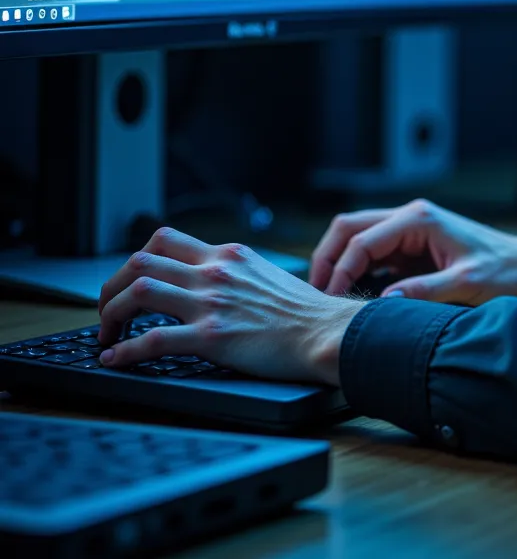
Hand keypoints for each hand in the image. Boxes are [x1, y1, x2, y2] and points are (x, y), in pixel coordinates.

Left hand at [97, 226, 362, 384]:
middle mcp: (215, 271)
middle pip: (142, 260)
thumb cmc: (305, 313)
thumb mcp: (267, 275)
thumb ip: (237, 274)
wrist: (327, 332)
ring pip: (140, 290)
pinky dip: (125, 351)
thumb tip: (216, 286)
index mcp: (228, 255)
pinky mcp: (212, 336)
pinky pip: (153, 339)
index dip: (137, 260)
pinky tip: (115, 360)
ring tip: (106, 334)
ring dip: (111, 313)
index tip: (130, 282)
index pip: (165, 239)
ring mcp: (212, 302)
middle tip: (108, 310)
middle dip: (113, 286)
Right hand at [309, 198, 516, 304]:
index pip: (363, 239)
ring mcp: (408, 230)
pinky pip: (372, 252)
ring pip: (356, 235)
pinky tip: (349, 293)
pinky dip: (355, 268)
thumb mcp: (467, 284)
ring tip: (327, 294)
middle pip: (349, 227)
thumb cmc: (504, 272)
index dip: (341, 269)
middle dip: (328, 257)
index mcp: (419, 219)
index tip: (332, 299)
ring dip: (338, 260)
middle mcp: (409, 217)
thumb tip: (385, 302)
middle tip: (317, 293)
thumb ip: (425, 291)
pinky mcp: (411, 246)